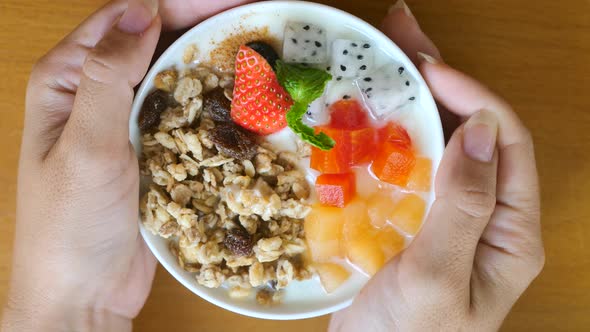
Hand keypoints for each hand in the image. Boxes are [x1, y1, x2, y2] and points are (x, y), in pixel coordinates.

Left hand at [2, 1, 252, 330]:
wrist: (84, 293)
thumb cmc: (71, 226)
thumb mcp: (86, 147)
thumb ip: (109, 76)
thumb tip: (141, 11)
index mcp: (67, 80)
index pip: (125, 20)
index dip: (177, 4)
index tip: (228, 3)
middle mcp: (94, 92)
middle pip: (153, 40)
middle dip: (202, 24)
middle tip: (254, 18)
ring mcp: (125, 121)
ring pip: (172, 73)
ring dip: (210, 58)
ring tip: (255, 48)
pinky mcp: (150, 149)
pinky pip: (184, 110)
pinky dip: (211, 97)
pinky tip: (240, 93)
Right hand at [330, 2, 544, 330]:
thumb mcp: (438, 276)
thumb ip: (464, 205)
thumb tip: (482, 131)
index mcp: (508, 231)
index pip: (507, 146)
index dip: (475, 98)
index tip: (432, 70)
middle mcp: (483, 215)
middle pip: (472, 132)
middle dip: (440, 81)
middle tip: (403, 36)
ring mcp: (444, 213)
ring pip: (436, 140)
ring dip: (412, 96)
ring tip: (384, 56)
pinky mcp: (409, 216)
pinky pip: (404, 161)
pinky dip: (386, 129)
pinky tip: (366, 107)